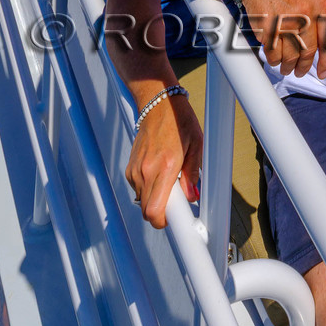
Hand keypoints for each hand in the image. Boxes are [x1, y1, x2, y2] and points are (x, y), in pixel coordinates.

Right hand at [125, 87, 201, 227]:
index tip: (174, 220)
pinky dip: (147, 188)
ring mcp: (135, 169)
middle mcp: (146, 170)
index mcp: (165, 166)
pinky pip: (137, 189)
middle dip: (161, 213)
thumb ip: (193, 173)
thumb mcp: (196, 145)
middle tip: (175, 202)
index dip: (163, 221)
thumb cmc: (179, 122)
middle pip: (146, 211)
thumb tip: (193, 196)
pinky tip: (158, 173)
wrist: (158, 104)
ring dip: (154, 199)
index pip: (155, 209)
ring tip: (168, 181)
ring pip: (141, 200)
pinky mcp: (129, 168)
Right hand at [240, 0, 325, 79]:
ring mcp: (286, 20)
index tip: (323, 71)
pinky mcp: (268, 27)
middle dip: (304, 66)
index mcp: (319, 2)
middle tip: (300, 70)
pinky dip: (274, 59)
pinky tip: (274, 56)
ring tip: (286, 66)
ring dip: (287, 66)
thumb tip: (323, 47)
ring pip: (290, 56)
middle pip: (308, 51)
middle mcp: (305, 11)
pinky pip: (273, 54)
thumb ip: (318, 17)